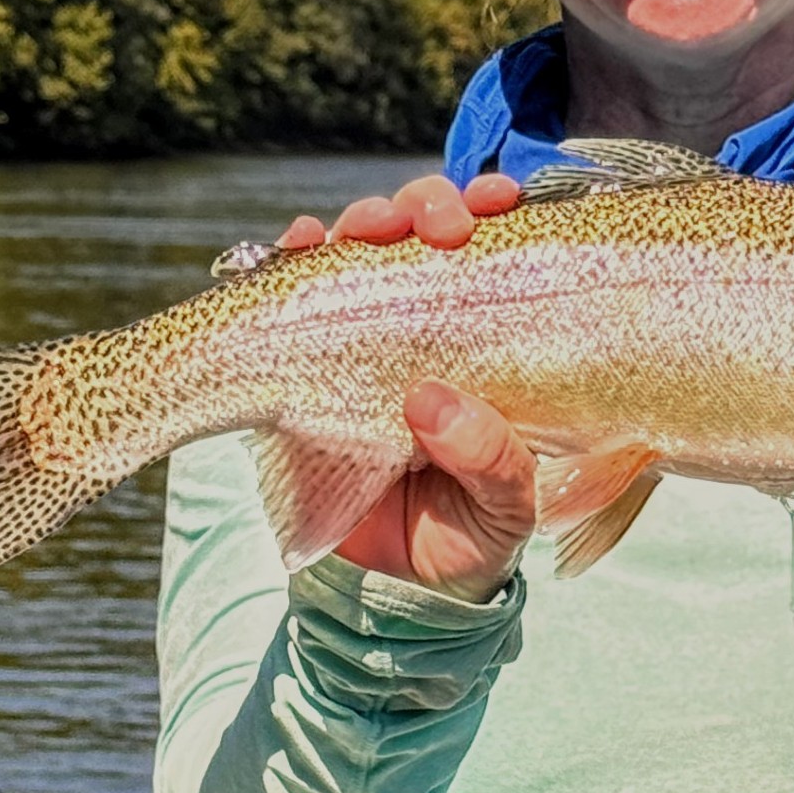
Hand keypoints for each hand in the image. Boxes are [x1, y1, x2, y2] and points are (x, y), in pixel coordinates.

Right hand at [277, 173, 530, 599]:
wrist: (399, 591)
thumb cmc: (471, 531)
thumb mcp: (506, 507)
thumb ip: (492, 461)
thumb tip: (433, 402)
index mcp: (490, 336)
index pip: (493, 249)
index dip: (492, 210)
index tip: (500, 201)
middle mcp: (426, 318)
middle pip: (421, 233)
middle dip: (427, 206)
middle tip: (440, 227)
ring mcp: (359, 335)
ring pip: (357, 250)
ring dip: (362, 224)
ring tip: (371, 231)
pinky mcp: (301, 364)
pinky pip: (288, 297)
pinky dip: (288, 261)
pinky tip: (299, 249)